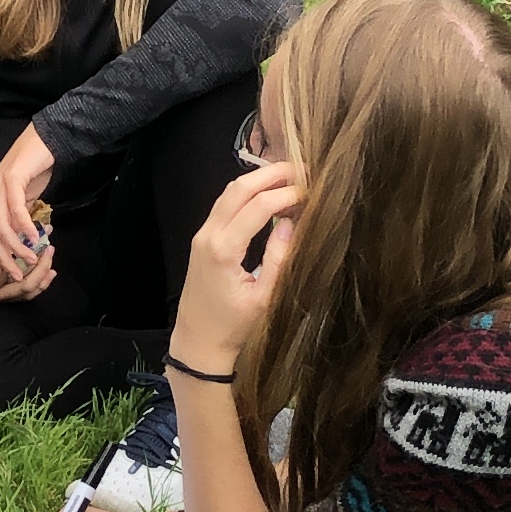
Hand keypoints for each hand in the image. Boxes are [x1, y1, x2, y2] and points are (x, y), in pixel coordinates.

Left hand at [0, 125, 59, 289]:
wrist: (43, 140)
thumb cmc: (34, 171)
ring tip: (31, 259)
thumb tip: (19, 245)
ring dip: (16, 247)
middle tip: (17, 274)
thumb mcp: (22, 200)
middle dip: (3, 259)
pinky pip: (15, 209)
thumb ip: (16, 220)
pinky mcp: (11, 178)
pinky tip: (35, 238)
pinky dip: (25, 227)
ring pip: (1, 226)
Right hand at [0, 223, 52, 304]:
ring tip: (50, 260)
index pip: (11, 264)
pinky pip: (21, 296)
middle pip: (22, 283)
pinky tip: (48, 274)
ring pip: (24, 292)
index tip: (42, 236)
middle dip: (40, 266)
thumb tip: (35, 224)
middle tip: (49, 249)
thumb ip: (5, 230)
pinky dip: (37, 285)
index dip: (30, 249)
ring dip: (42, 276)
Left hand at [173, 161, 301, 374]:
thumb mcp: (264, 298)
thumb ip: (279, 259)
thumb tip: (291, 223)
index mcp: (223, 250)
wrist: (198, 342)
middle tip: (302, 169)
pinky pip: (224, 205)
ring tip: (289, 177)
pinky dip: (246, 193)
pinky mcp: (203, 240)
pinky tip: (268, 194)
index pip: (259, 206)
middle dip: (271, 174)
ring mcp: (202, 235)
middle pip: (239, 188)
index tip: (311, 192)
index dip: (287, 194)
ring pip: (229, 193)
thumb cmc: (233, 327)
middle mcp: (208, 236)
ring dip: (258, 180)